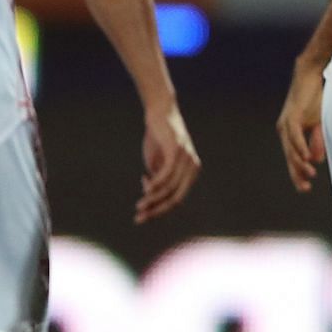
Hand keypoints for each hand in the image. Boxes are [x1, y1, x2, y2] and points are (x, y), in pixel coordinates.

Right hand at [138, 103, 201, 222]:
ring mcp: (187, 159)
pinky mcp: (177, 150)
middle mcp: (193, 168)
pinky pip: (167, 173)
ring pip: (170, 188)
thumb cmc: (158, 138)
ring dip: (153, 198)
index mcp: (190, 173)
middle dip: (157, 210)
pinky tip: (146, 190)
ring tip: (139, 205)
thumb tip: (151, 195)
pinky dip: (156, 183)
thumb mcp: (156, 162)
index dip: (160, 210)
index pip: (177, 199)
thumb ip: (156, 179)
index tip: (142, 217)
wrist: (159, 113)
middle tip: (139, 218)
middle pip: (176, 197)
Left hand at [277, 56, 326, 192]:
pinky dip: (301, 147)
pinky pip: (295, 136)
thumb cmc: (315, 98)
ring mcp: (286, 124)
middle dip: (296, 174)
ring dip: (300, 163)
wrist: (310, 76)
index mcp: (290, 134)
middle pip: (289, 157)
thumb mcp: (319, 123)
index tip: (305, 187)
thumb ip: (317, 141)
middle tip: (304, 188)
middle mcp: (284, 131)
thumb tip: (316, 160)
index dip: (298, 173)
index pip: (293, 158)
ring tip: (310, 175)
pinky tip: (307, 158)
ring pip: (291, 149)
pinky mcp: (292, 116)